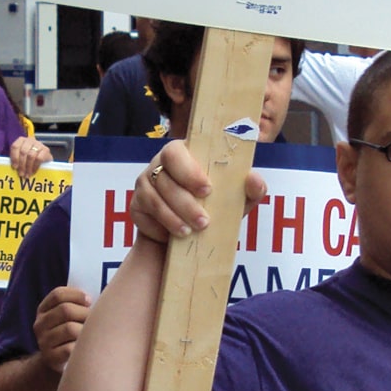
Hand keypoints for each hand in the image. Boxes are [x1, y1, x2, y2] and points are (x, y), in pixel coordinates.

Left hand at [7, 136, 50, 178]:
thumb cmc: (29, 158)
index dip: (14, 157)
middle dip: (21, 164)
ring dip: (28, 167)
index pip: (15, 146)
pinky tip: (33, 172)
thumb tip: (14, 168)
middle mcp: (30, 140)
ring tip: (27, 174)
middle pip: (23, 152)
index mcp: (21, 140)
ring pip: (31, 155)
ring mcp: (38, 144)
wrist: (44, 158)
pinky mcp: (46, 150)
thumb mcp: (21, 156)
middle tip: (21, 174)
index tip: (14, 167)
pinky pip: (39, 158)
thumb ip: (17, 159)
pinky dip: (35, 166)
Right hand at [33, 287, 90, 372]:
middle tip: (95, 320)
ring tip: (91, 335)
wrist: (60, 362)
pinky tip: (85, 348)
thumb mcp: (70, 317)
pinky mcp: (51, 357)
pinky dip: (81, 346)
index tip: (89, 300)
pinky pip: (70, 348)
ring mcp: (43, 341)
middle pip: (65, 310)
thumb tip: (98, 299)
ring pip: (70, 328)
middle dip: (85, 313)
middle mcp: (40, 324)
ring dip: (85, 331)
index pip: (58, 295)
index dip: (76, 295)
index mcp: (44, 310)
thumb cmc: (72, 334)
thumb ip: (78, 305)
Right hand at [131, 140, 267, 243]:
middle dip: (184, 200)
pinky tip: (178, 234)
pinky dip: (164, 224)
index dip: (188, 170)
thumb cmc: (216, 209)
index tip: (207, 190)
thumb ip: (251, 189)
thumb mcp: (236, 201)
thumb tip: (254, 179)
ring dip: (175, 215)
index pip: (175, 151)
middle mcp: (159, 164)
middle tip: (204, 220)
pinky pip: (145, 213)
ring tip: (193, 230)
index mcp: (184, 154)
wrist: (190, 239)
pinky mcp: (136, 205)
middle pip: (163, 175)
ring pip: (154, 196)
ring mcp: (144, 183)